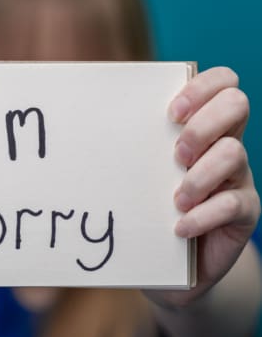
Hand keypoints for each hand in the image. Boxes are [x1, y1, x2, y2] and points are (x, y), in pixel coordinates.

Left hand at [147, 66, 260, 307]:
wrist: (169, 255)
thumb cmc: (148, 202)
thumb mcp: (142, 166)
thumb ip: (133, 140)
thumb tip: (92, 116)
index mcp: (203, 124)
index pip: (222, 81)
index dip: (202, 87)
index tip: (171, 113)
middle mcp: (224, 142)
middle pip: (236, 103)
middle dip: (202, 125)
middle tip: (176, 154)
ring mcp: (237, 176)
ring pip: (233, 153)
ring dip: (199, 174)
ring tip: (175, 198)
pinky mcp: (244, 211)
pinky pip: (234, 204)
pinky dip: (202, 215)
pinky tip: (179, 227)